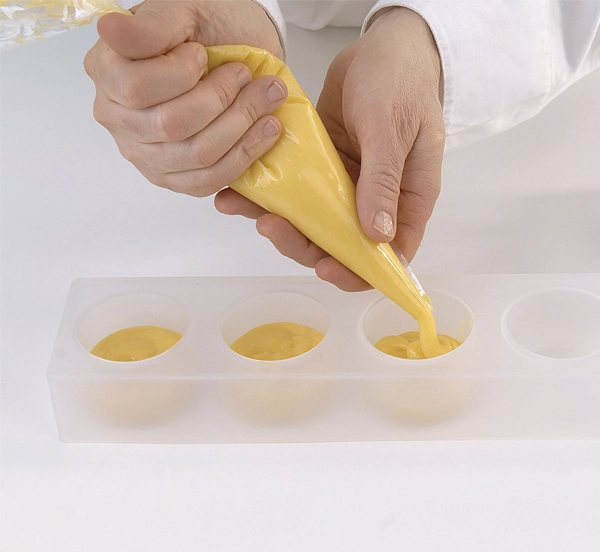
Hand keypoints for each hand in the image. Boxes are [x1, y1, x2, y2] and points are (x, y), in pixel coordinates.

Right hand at [84, 0, 286, 195]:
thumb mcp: (182, 11)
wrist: (236, 48)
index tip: (203, 55)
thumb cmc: (206, 28)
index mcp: (108, 74)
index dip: (179, 74)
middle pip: (172, 126)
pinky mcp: (175, 179)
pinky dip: (245, 156)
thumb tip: (109, 30)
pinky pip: (209, 181)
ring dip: (241, 126)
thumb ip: (151, 27)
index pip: (136, 89)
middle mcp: (119, 120)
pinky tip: (265, 130)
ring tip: (268, 98)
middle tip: (246, 75)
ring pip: (198, 155)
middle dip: (221, 99)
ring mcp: (147, 156)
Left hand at [216, 8, 443, 290]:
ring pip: (311, 223)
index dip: (358, 272)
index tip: (326, 268)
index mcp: (406, 201)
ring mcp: (344, 187)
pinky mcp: (319, 169)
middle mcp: (374, 201)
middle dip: (303, 244)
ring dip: (279, 223)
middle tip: (271, 224)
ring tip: (248, 208)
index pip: (387, 256)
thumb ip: (384, 181)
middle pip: (339, 245)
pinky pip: (293, 192)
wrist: (381, 46)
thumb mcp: (392, 130)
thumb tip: (378, 236)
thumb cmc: (401, 82)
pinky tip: (237, 191)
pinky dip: (265, 194)